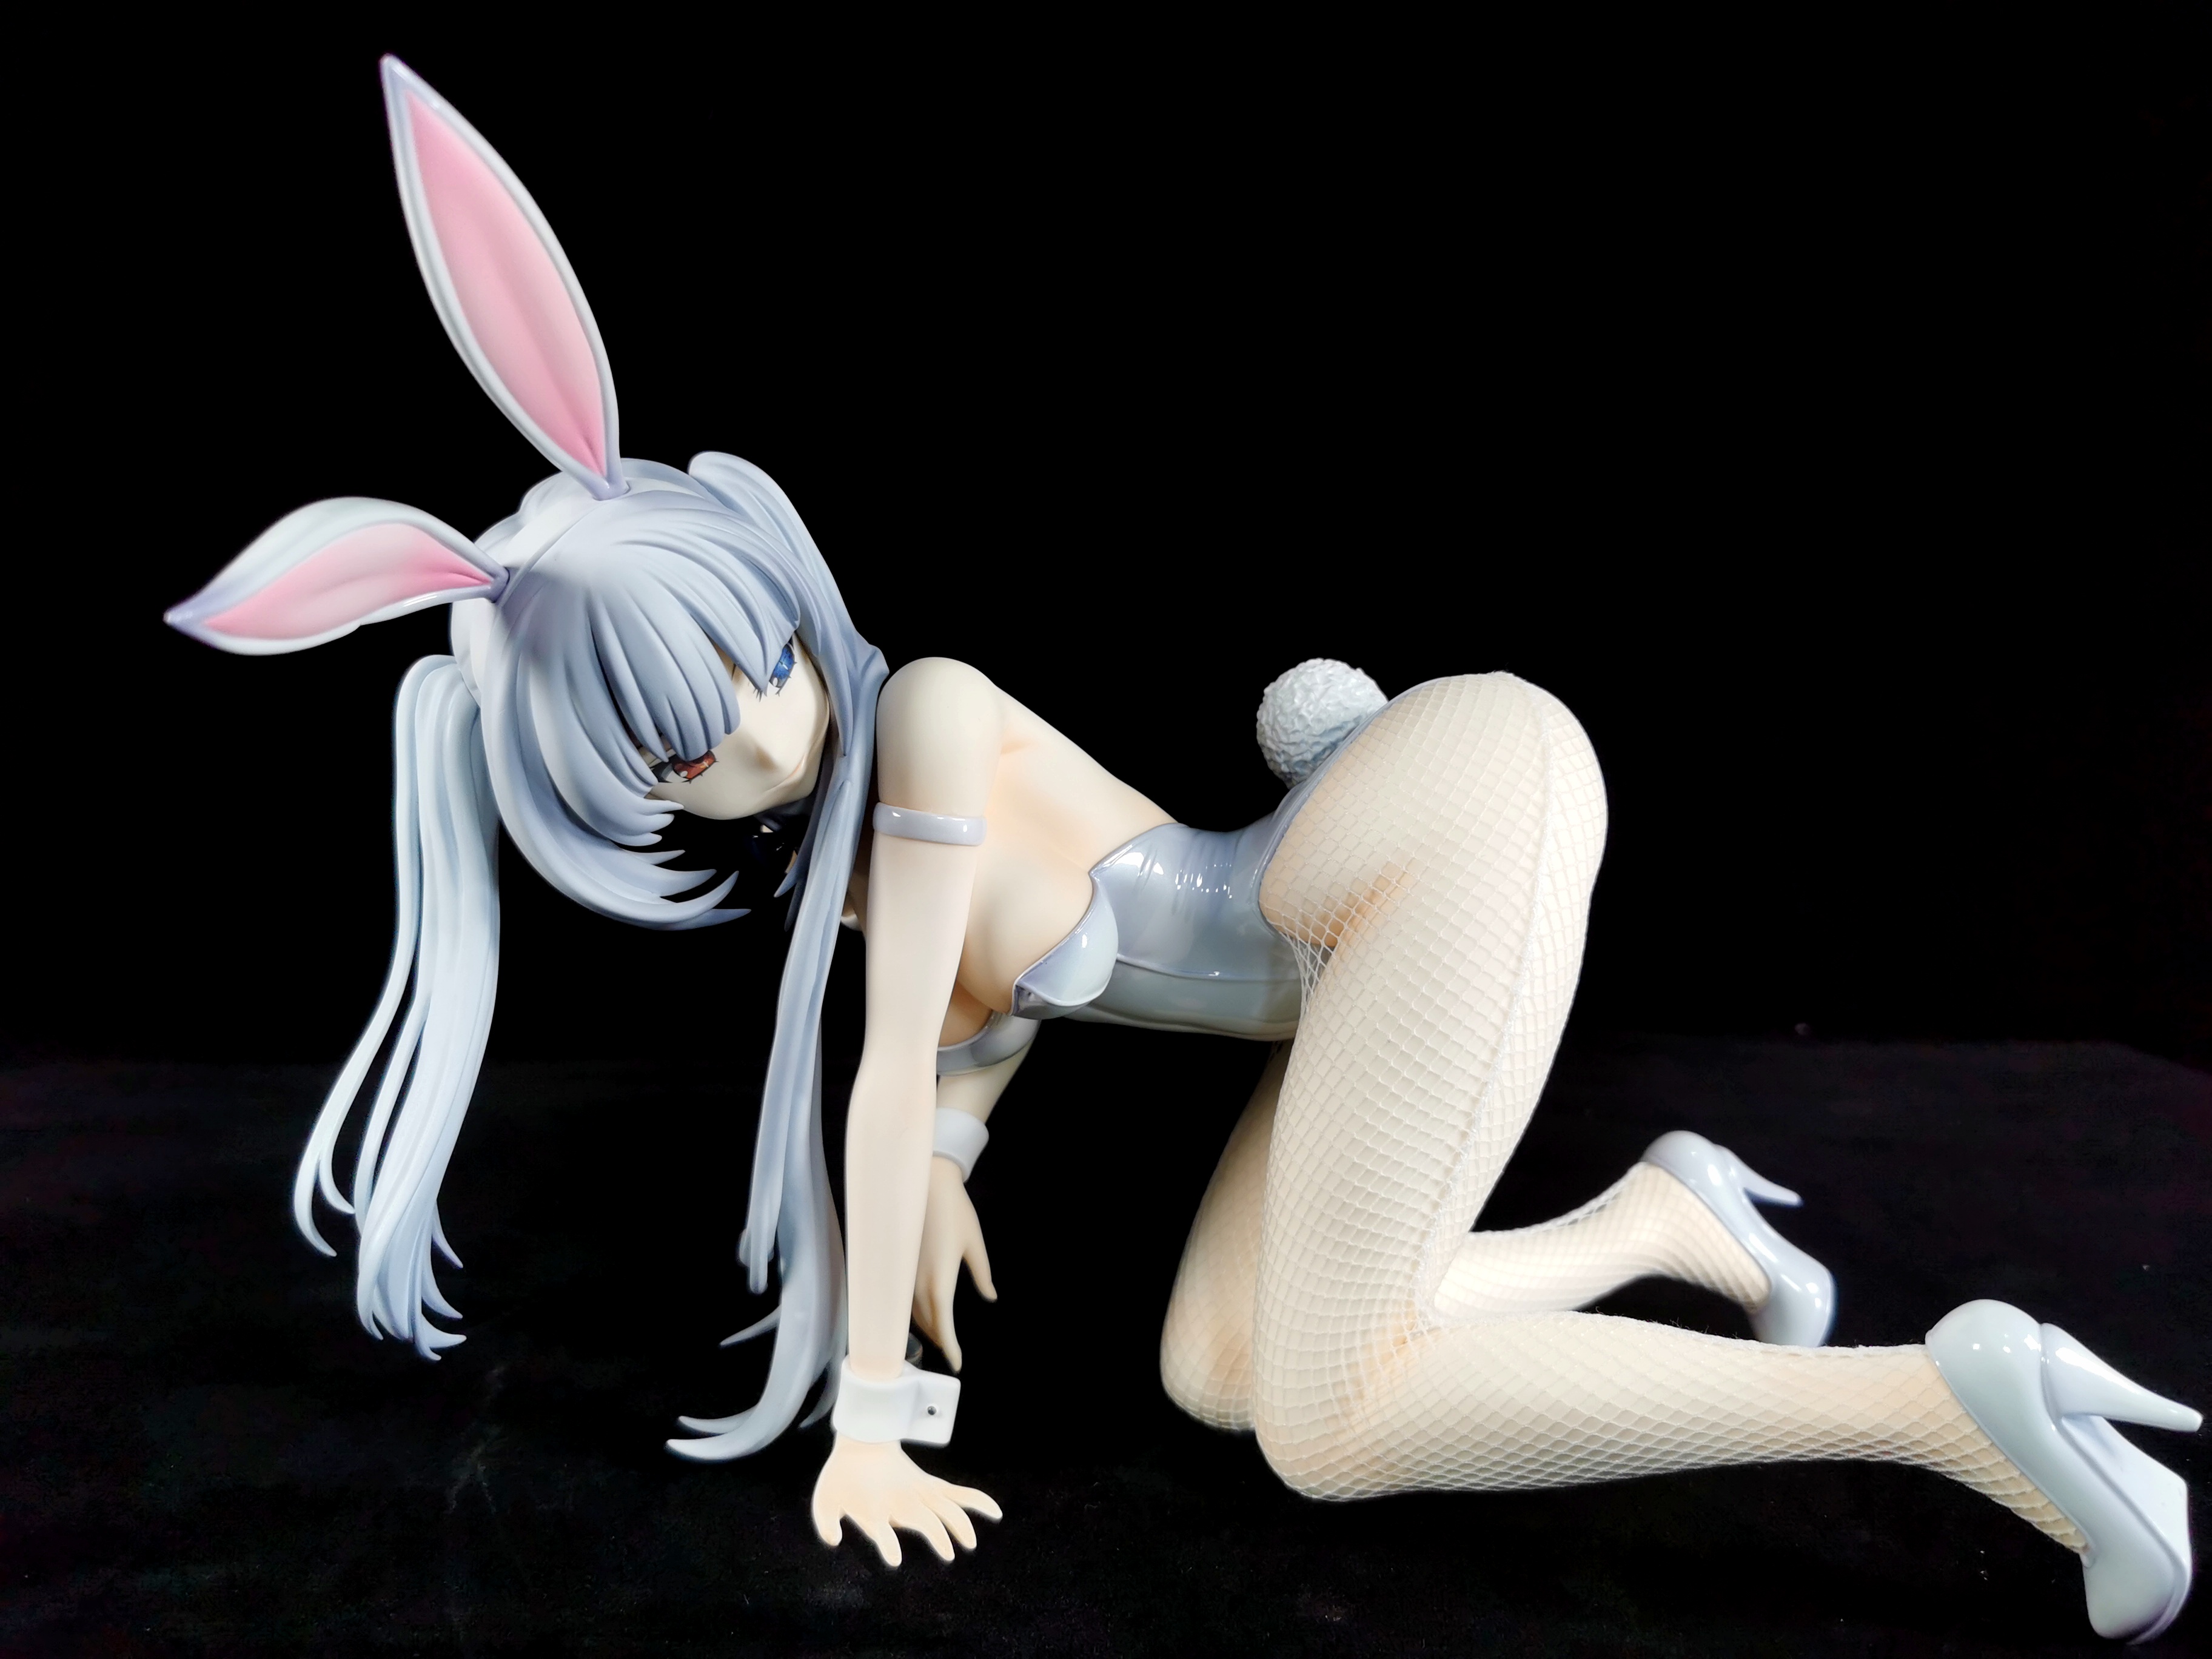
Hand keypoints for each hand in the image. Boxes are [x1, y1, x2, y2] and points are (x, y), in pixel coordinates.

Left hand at [810, 1434, 1000, 1565]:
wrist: (862, 1440)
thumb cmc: (841, 1476)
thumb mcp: (824, 1498)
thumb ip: (825, 1522)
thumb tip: (834, 1540)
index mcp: (874, 1508)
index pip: (882, 1530)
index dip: (888, 1545)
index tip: (896, 1560)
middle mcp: (901, 1501)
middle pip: (924, 1519)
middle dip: (937, 1536)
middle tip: (949, 1555)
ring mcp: (919, 1492)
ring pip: (947, 1508)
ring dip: (960, 1524)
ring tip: (970, 1543)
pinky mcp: (931, 1486)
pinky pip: (959, 1494)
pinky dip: (977, 1501)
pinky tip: (995, 1512)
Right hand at [912, 1155, 996, 1370]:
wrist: (925, 1182)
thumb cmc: (955, 1211)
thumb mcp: (975, 1244)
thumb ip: (982, 1274)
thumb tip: (991, 1296)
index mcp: (940, 1280)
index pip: (944, 1324)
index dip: (950, 1346)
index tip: (958, 1363)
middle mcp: (918, 1283)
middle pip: (927, 1322)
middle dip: (940, 1338)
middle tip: (952, 1353)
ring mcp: (904, 1275)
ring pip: (913, 1312)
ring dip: (926, 1326)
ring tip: (941, 1335)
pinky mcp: (896, 1267)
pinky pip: (904, 1299)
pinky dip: (915, 1311)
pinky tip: (923, 1312)